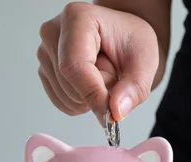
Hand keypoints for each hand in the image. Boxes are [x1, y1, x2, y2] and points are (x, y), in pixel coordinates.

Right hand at [37, 2, 159, 122]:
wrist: (124, 38)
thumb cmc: (132, 42)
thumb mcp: (145, 62)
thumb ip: (135, 88)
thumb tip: (116, 112)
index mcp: (77, 18)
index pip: (74, 66)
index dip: (93, 95)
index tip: (112, 114)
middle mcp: (53, 32)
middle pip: (69, 85)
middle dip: (98, 93)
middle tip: (115, 75)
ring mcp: (45, 52)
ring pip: (66, 98)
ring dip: (91, 99)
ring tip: (104, 75)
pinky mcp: (45, 70)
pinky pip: (63, 103)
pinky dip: (82, 103)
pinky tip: (92, 84)